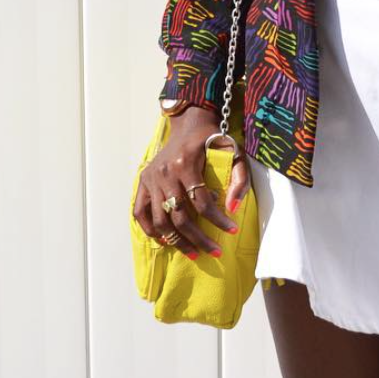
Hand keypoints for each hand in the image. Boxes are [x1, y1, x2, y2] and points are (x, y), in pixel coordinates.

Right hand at [131, 106, 252, 260]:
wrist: (189, 124)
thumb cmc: (212, 139)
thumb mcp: (233, 151)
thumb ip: (239, 178)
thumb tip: (232, 207)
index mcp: (186, 164)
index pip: (202, 202)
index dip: (218, 220)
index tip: (232, 231)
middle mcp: (165, 173)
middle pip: (180, 216)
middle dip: (199, 238)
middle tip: (215, 251)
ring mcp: (150, 179)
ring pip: (160, 220)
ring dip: (178, 241)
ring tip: (194, 253)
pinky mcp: (143, 182)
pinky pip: (140, 213)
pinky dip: (152, 231)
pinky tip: (168, 241)